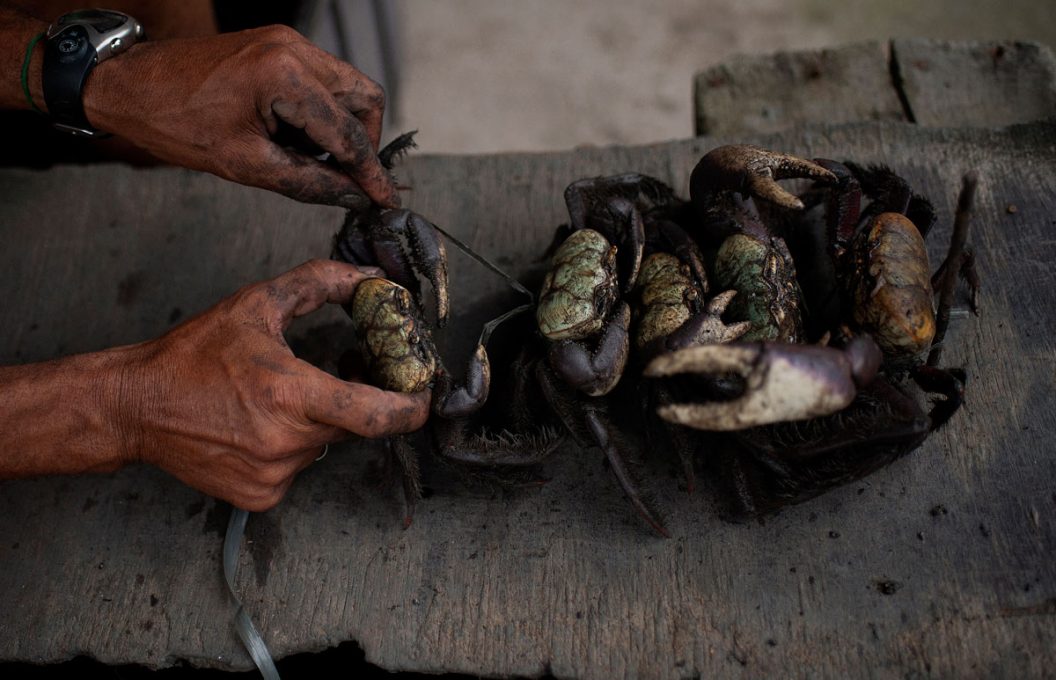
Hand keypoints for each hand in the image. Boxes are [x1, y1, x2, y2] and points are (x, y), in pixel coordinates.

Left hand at [81, 25, 398, 208]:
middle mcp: (295, 49)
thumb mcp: (247, 165)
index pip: (348, 133)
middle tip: (350, 179)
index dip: (371, 174)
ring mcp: (288, 42)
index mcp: (285, 77)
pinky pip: (323, 80)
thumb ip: (310, 182)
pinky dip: (322, 113)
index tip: (386, 202)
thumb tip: (353, 198)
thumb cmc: (176, 124)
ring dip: (344, 128)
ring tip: (314, 159)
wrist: (131, 85)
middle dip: (364, 143)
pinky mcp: (279, 46)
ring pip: (349, 87)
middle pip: (364, 98)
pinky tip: (297, 137)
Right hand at [122, 260, 430, 510]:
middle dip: (355, 399)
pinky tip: (256, 427)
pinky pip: (297, 470)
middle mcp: (287, 441)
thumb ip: (319, 284)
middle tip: (343, 372)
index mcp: (292, 394)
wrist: (136, 407)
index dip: (411, 408)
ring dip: (315, 422)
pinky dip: (289, 448)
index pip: (377, 415)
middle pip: (354, 424)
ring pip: (323, 445)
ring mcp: (273, 475)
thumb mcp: (256, 305)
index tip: (422, 396)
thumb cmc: (194, 355)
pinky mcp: (260, 497)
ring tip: (273, 398)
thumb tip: (369, 279)